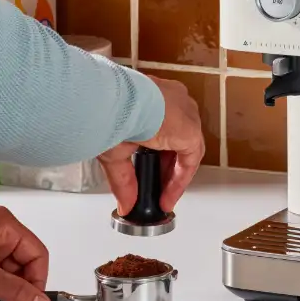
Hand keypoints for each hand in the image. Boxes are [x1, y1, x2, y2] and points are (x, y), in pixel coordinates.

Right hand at [98, 75, 204, 215]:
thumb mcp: (114, 148)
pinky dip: (180, 180)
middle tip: (157, 189)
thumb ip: (124, 178)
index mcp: (157, 97)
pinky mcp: (191, 130)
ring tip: (162, 197)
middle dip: (167, 168)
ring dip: (175, 176)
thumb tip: (125, 203)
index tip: (150, 173)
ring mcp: (186, 115)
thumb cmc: (108, 112)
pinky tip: (168, 196)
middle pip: (178, 140)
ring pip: (186, 150)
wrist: (114, 103)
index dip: (159, 155)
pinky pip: (190, 160)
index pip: (165, 127)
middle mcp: (175, 103)